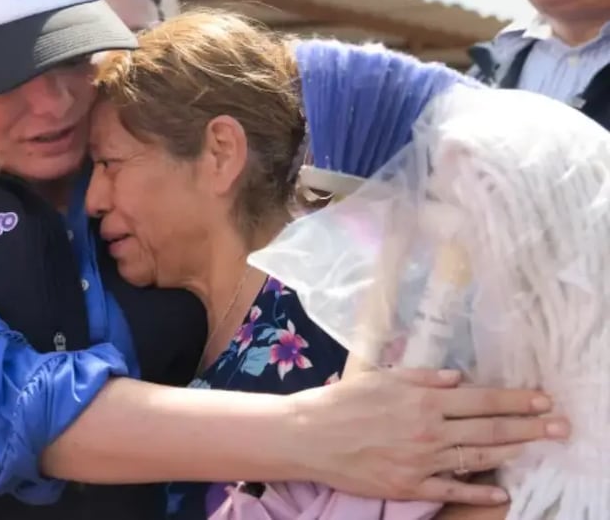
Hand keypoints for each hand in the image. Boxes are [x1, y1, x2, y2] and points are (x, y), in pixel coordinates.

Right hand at [291, 367, 568, 505]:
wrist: (309, 436)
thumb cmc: (342, 402)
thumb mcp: (382, 378)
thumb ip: (421, 377)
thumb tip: (457, 379)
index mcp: (422, 400)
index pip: (481, 399)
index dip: (515, 400)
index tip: (541, 398)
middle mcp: (428, 430)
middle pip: (490, 429)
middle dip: (529, 426)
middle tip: (559, 425)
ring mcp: (421, 461)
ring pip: (478, 456)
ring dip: (514, 452)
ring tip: (539, 448)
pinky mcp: (409, 485)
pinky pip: (452, 491)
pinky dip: (478, 491)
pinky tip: (501, 491)